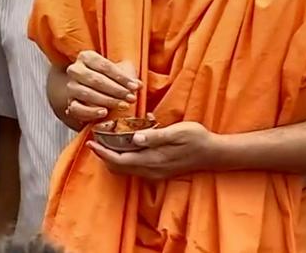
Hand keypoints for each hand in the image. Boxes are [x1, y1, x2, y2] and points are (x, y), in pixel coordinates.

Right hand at [64, 51, 141, 126]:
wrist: (92, 91)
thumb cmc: (108, 78)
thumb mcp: (118, 72)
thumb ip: (128, 76)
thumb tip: (138, 85)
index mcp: (86, 57)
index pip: (104, 66)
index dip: (121, 77)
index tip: (135, 86)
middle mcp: (75, 70)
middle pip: (96, 80)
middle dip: (116, 90)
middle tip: (131, 98)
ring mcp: (71, 87)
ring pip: (87, 94)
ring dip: (108, 101)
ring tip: (123, 105)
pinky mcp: (69, 102)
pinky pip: (77, 108)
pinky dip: (91, 112)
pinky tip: (104, 112)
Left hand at [88, 121, 219, 179]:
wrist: (214, 154)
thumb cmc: (197, 139)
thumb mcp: (178, 132)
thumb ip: (156, 136)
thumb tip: (135, 137)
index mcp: (153, 160)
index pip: (119, 159)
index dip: (103, 152)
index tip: (90, 142)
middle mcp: (151, 170)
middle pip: (119, 167)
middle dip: (104, 155)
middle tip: (93, 140)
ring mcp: (155, 172)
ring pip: (126, 169)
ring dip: (113, 158)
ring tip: (104, 142)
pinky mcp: (159, 171)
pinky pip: (134, 168)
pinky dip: (124, 159)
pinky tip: (124, 145)